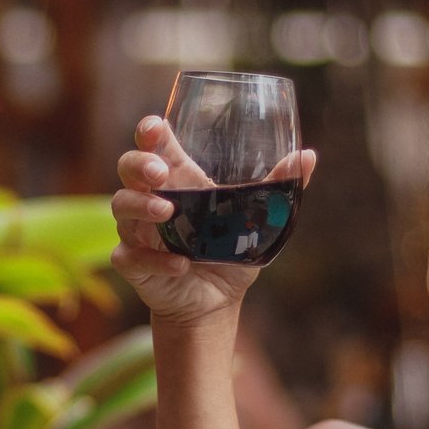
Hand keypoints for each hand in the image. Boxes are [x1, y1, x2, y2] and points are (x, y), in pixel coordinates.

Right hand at [108, 117, 315, 326]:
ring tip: (167, 214)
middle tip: (160, 174)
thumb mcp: (261, 217)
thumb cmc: (233, 249)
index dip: (149, 130)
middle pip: (128, 166)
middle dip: (139, 164)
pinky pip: (129, 255)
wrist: (217, 301)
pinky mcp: (134, 263)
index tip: (156, 127)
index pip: (155, 143)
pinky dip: (154, 259)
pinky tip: (180, 264)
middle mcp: (153, 198)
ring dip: (140, 207)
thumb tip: (307, 155)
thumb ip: (279, 186)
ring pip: (120, 206)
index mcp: (181, 179)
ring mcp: (139, 231)